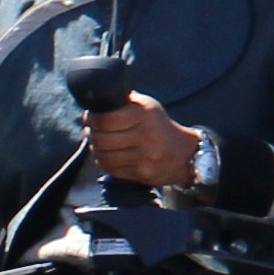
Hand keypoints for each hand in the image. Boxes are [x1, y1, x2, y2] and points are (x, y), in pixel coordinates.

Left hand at [86, 94, 201, 194]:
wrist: (185, 154)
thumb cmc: (159, 126)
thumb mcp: (147, 107)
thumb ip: (124, 102)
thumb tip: (96, 101)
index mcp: (147, 114)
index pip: (107, 119)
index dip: (92, 119)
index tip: (88, 117)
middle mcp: (147, 134)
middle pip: (102, 139)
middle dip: (91, 134)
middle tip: (89, 130)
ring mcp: (146, 156)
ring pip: (104, 156)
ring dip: (95, 149)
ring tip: (97, 142)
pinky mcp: (143, 173)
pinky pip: (112, 169)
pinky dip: (104, 162)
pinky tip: (107, 156)